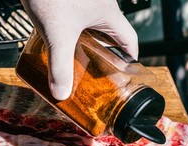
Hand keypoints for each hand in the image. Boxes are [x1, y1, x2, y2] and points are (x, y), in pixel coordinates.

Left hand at [21, 0, 137, 99]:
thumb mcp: (58, 34)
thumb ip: (60, 65)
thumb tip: (61, 94)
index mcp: (108, 14)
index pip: (129, 40)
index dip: (129, 58)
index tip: (125, 73)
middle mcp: (100, 6)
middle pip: (111, 35)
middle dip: (106, 54)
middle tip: (97, 73)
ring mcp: (84, 2)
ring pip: (92, 26)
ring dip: (88, 44)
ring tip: (78, 62)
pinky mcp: (68, 1)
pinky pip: (76, 19)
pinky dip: (72, 33)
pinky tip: (59, 42)